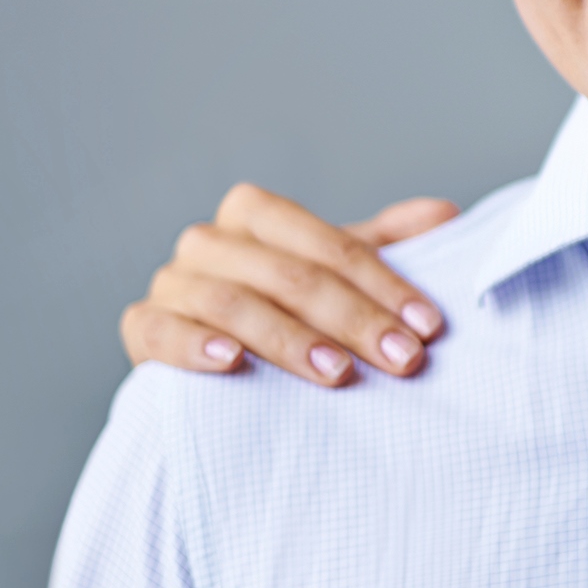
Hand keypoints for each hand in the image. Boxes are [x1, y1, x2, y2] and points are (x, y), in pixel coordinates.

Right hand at [120, 184, 459, 385]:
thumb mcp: (336, 274)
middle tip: (401, 359)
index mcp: (257, 213)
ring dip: (290, 339)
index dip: (384, 284)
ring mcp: (172, 283)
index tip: (428, 326)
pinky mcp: (141, 328)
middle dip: (353, 319)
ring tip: (338, 373)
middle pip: (289, 274)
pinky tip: (232, 363)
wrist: (211, 361)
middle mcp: (210, 240)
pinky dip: (195, 345)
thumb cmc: (286, 310)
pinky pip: (161, 330)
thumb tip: (446, 213)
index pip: (329, 243)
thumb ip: (387, 243)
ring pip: (233, 301)